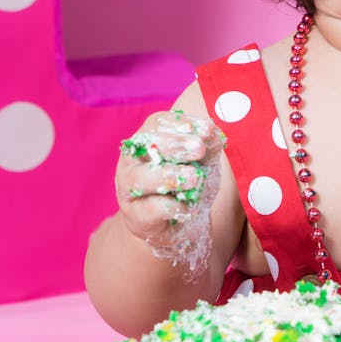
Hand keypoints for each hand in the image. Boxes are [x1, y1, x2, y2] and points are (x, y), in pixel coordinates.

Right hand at [115, 111, 224, 270]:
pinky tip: (189, 207)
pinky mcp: (133, 215)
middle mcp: (132, 158)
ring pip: (140, 178)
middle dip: (175, 144)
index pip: (159, 122)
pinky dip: (173, 207)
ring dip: (169, 176)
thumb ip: (209, 146)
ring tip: (195, 178)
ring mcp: (128, 187)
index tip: (208, 129)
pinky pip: (150, 209)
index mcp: (149, 137)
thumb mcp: (205, 159)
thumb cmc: (191, 180)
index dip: (182, 124)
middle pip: (146, 144)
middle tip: (199, 148)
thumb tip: (211, 135)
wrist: (185, 219)